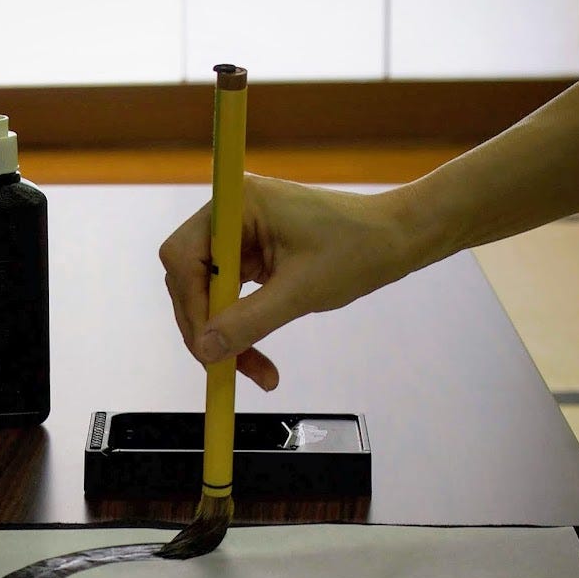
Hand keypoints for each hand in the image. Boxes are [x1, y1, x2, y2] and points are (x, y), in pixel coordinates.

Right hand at [159, 174, 420, 390]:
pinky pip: (229, 299)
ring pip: (207, 296)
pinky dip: (240, 329)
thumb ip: (248, 321)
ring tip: (256, 373)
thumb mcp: (300, 292)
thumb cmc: (356, 251)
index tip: (208, 347)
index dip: (190, 305)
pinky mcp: (252, 257)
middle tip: (226, 370)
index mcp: (237, 205)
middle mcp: (230, 216)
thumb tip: (205, 350)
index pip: (182, 257)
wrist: (396, 240)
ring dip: (224, 336)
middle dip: (207, 328)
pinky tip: (257, 358)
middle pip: (189, 280)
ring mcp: (240, 237)